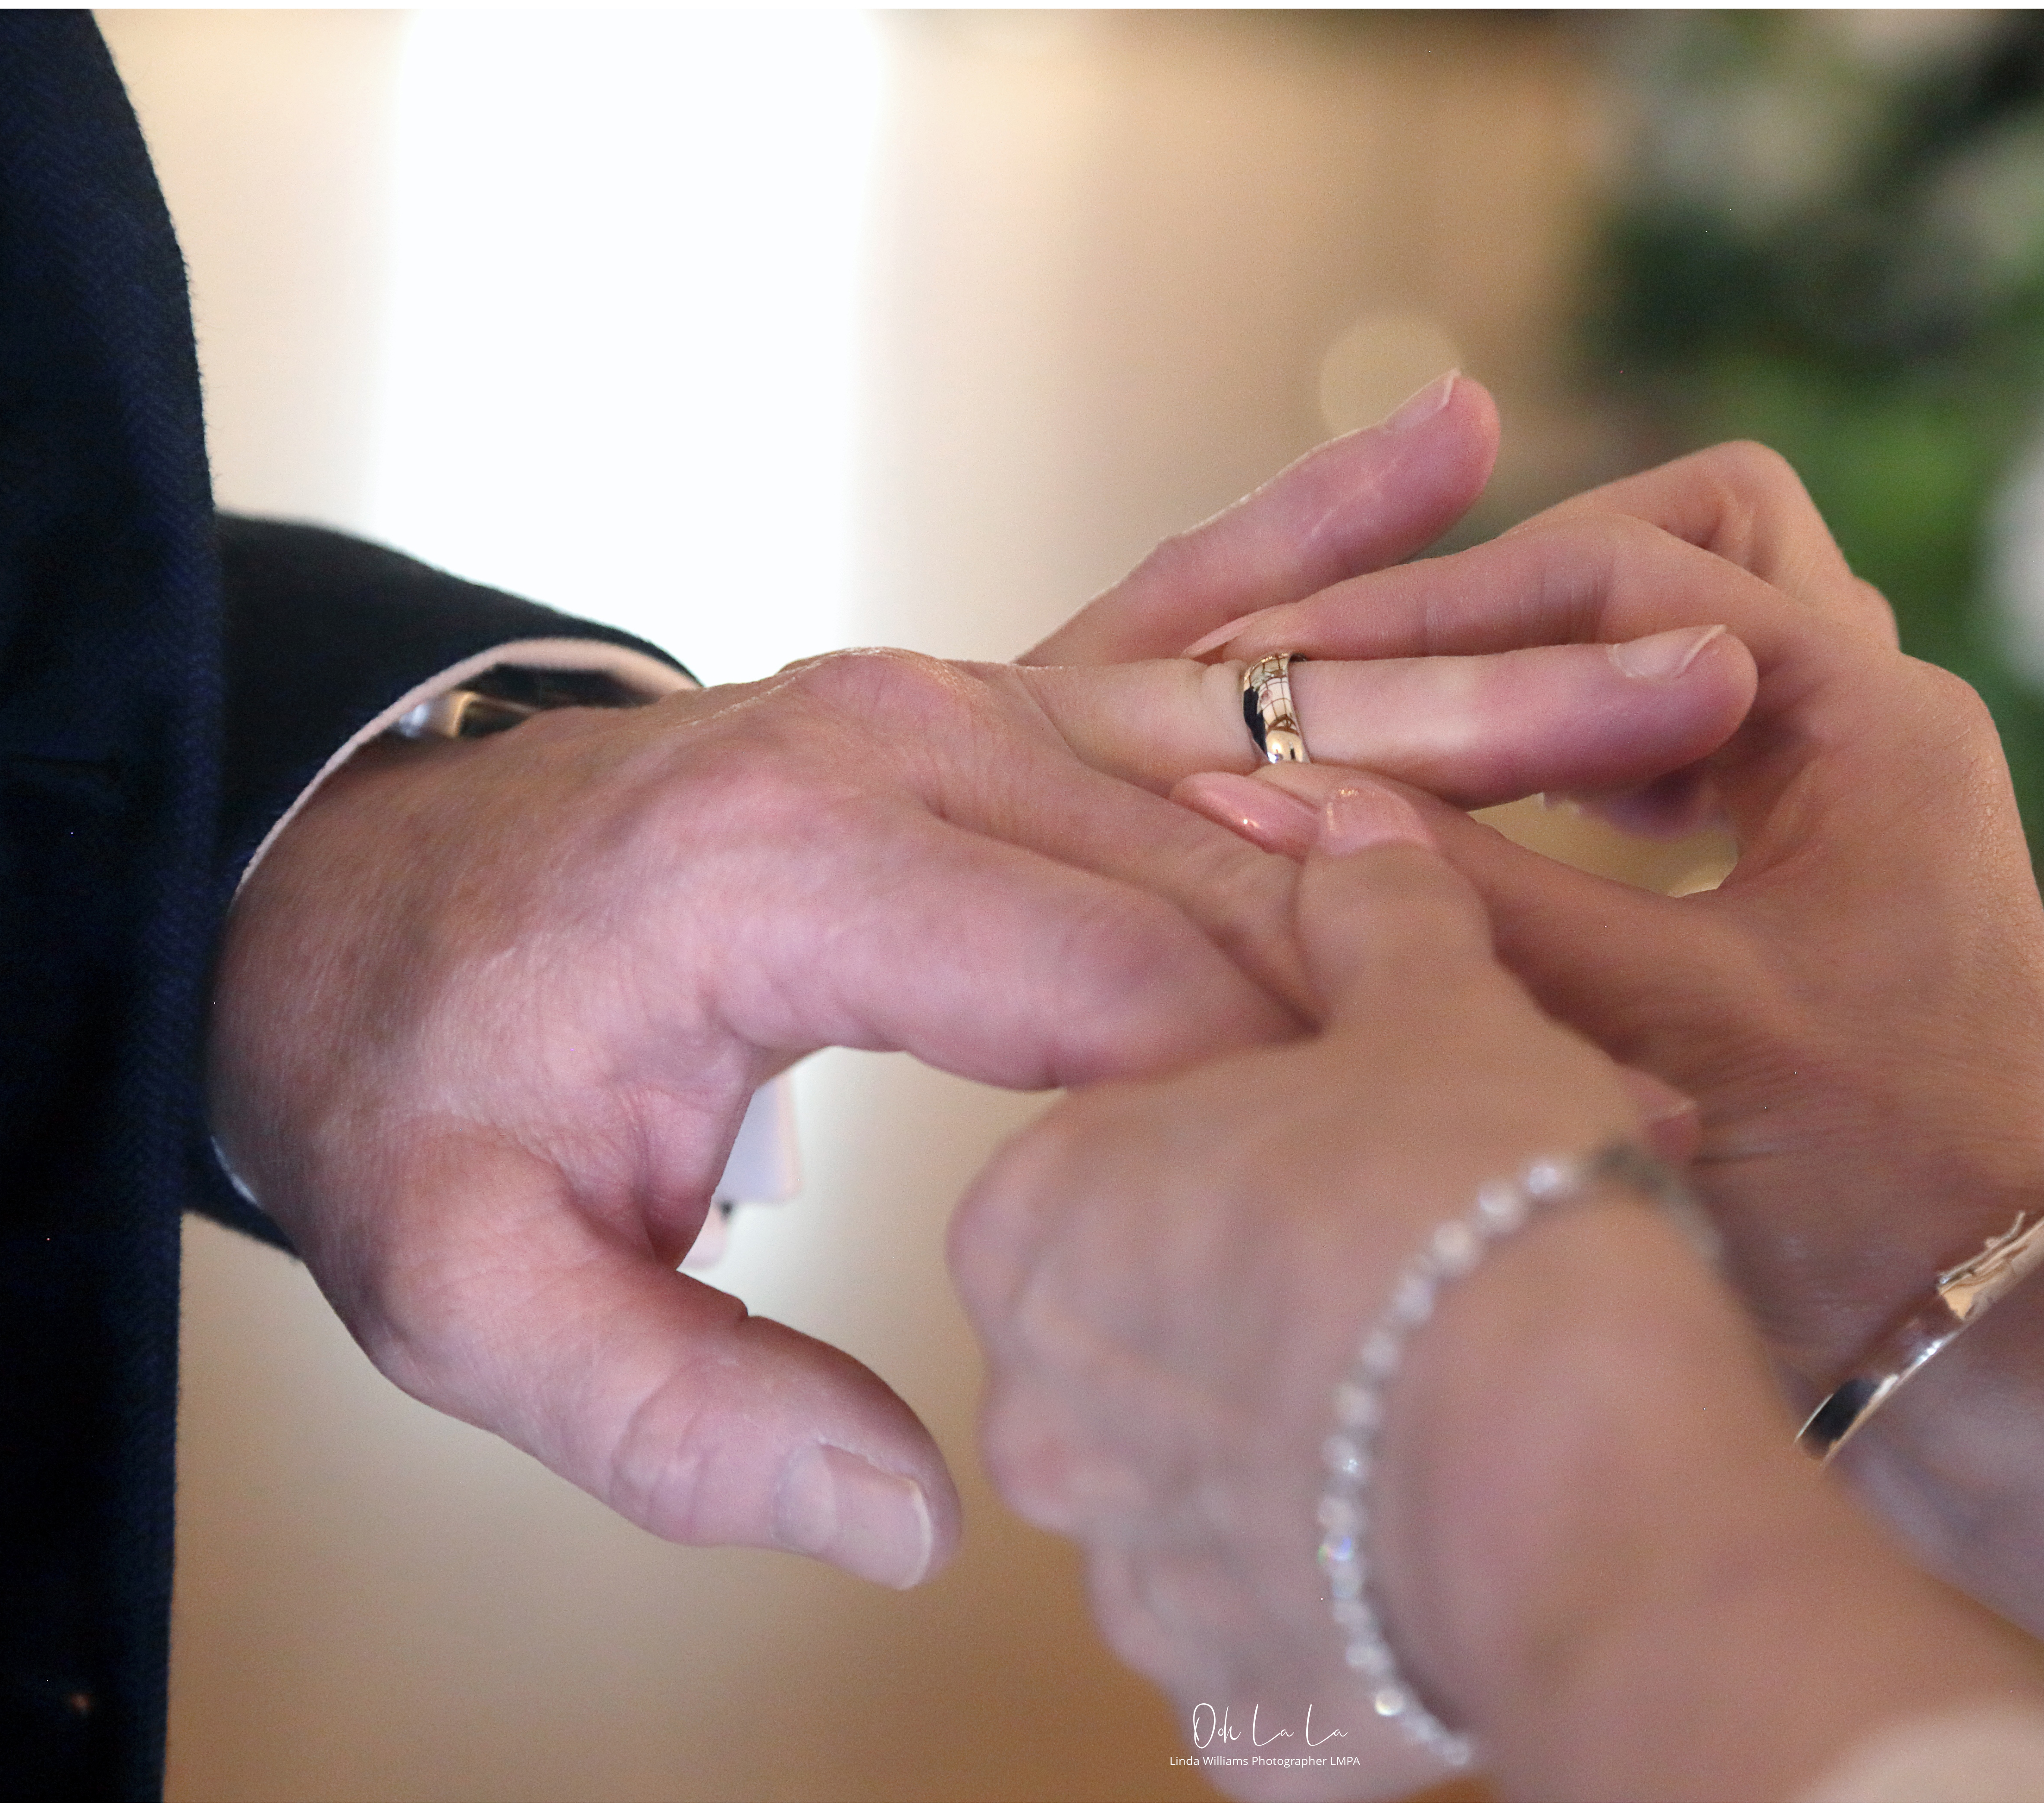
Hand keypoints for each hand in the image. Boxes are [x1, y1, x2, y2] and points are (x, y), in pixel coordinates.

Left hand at [203, 377, 1749, 1591]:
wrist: (351, 902)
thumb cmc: (424, 1091)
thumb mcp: (467, 1282)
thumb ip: (671, 1409)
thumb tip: (906, 1515)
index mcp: (796, 873)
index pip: (1122, 979)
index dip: (1313, 1077)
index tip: (1487, 1153)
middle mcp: (898, 739)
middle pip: (1237, 827)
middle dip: (1468, 875)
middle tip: (1690, 911)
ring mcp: (946, 689)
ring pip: (1251, 703)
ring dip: (1476, 685)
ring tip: (1692, 654)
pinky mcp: (974, 687)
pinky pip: (1173, 603)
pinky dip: (1321, 532)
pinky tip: (1462, 449)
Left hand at [950, 779, 2043, 1799]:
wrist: (1586, 1494)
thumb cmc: (1487, 1230)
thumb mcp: (1438, 1015)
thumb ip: (1367, 914)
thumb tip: (1332, 828)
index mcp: (1041, 1213)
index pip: (1142, 1126)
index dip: (1300, 1093)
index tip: (1411, 1099)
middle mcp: (1045, 1399)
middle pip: (1179, 1286)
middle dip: (1307, 1246)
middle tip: (1457, 1223)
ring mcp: (1128, 1564)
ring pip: (1232, 1448)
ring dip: (1335, 1400)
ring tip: (1485, 1356)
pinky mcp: (1223, 1694)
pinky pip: (1285, 1594)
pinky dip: (1360, 1546)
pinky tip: (1470, 1488)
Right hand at [1170, 443, 2043, 1794]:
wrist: (1991, 1341)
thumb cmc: (1860, 1201)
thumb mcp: (1648, 1027)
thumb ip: (1470, 896)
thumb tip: (1272, 790)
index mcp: (1876, 725)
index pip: (1630, 578)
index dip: (1445, 604)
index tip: (1302, 651)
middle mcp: (1886, 719)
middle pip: (1695, 540)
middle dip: (1528, 580)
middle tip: (1384, 662)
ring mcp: (1863, 780)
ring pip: (1698, 627)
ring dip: (1562, 660)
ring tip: (1428, 725)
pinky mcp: (1827, 849)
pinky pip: (1694, 729)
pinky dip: (1589, 740)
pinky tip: (1510, 809)